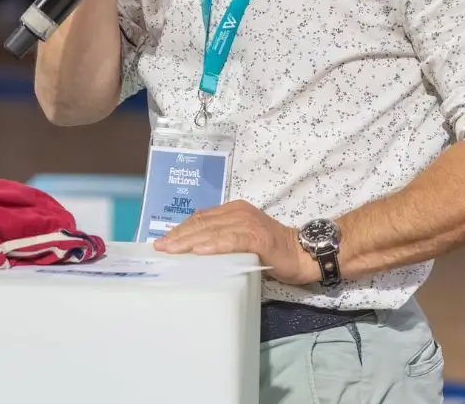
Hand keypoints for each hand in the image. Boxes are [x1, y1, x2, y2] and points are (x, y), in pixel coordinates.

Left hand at [154, 200, 316, 284]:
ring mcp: (247, 223)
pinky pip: (231, 240)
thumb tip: (196, 251)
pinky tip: (199, 251)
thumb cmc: (273, 252)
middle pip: (201, 222)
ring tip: (172, 250)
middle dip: (178, 235)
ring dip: (189, 240)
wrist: (304, 254)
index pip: (200, 218)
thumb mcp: (242, 241)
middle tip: (160, 247)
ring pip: (212, 230)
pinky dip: (213, 245)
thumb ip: (223, 239)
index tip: (163, 241)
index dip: (180, 229)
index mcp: (233, 211)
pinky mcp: (257, 237)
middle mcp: (237, 212)